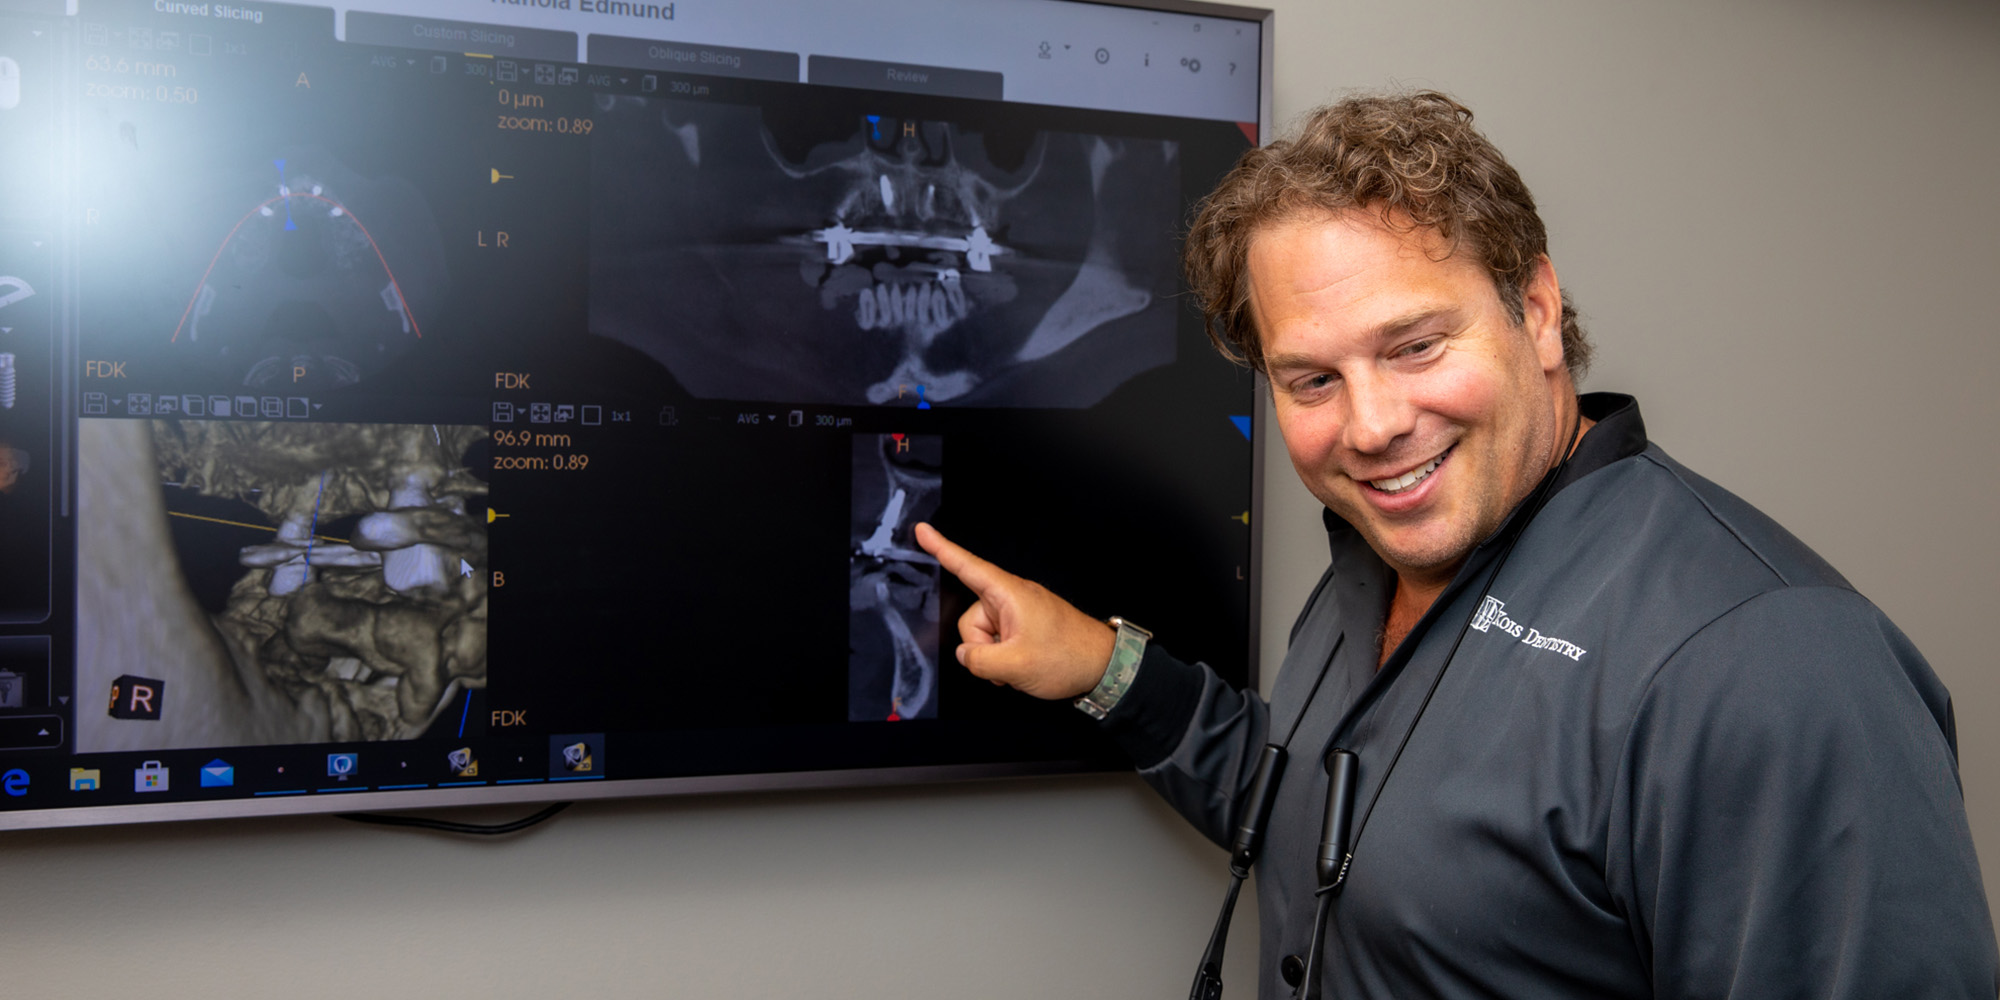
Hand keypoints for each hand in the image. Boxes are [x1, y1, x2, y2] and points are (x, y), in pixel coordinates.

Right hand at [914, 523, 1116, 700]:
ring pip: (982, 635)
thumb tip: (966, 655)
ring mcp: (1019, 613)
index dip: (942, 548)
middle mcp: (1012, 599)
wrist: (1104, 667)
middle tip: (1008, 661)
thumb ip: (978, 660)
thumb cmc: (1069, 657)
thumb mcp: (1016, 665)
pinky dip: (1003, 657)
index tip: (922, 531)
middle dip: (980, 646)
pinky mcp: (1024, 627)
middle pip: (970, 619)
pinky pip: (998, 641)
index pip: (968, 566)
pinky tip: (1021, 666)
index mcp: (1009, 594)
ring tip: (1019, 665)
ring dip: (994, 655)